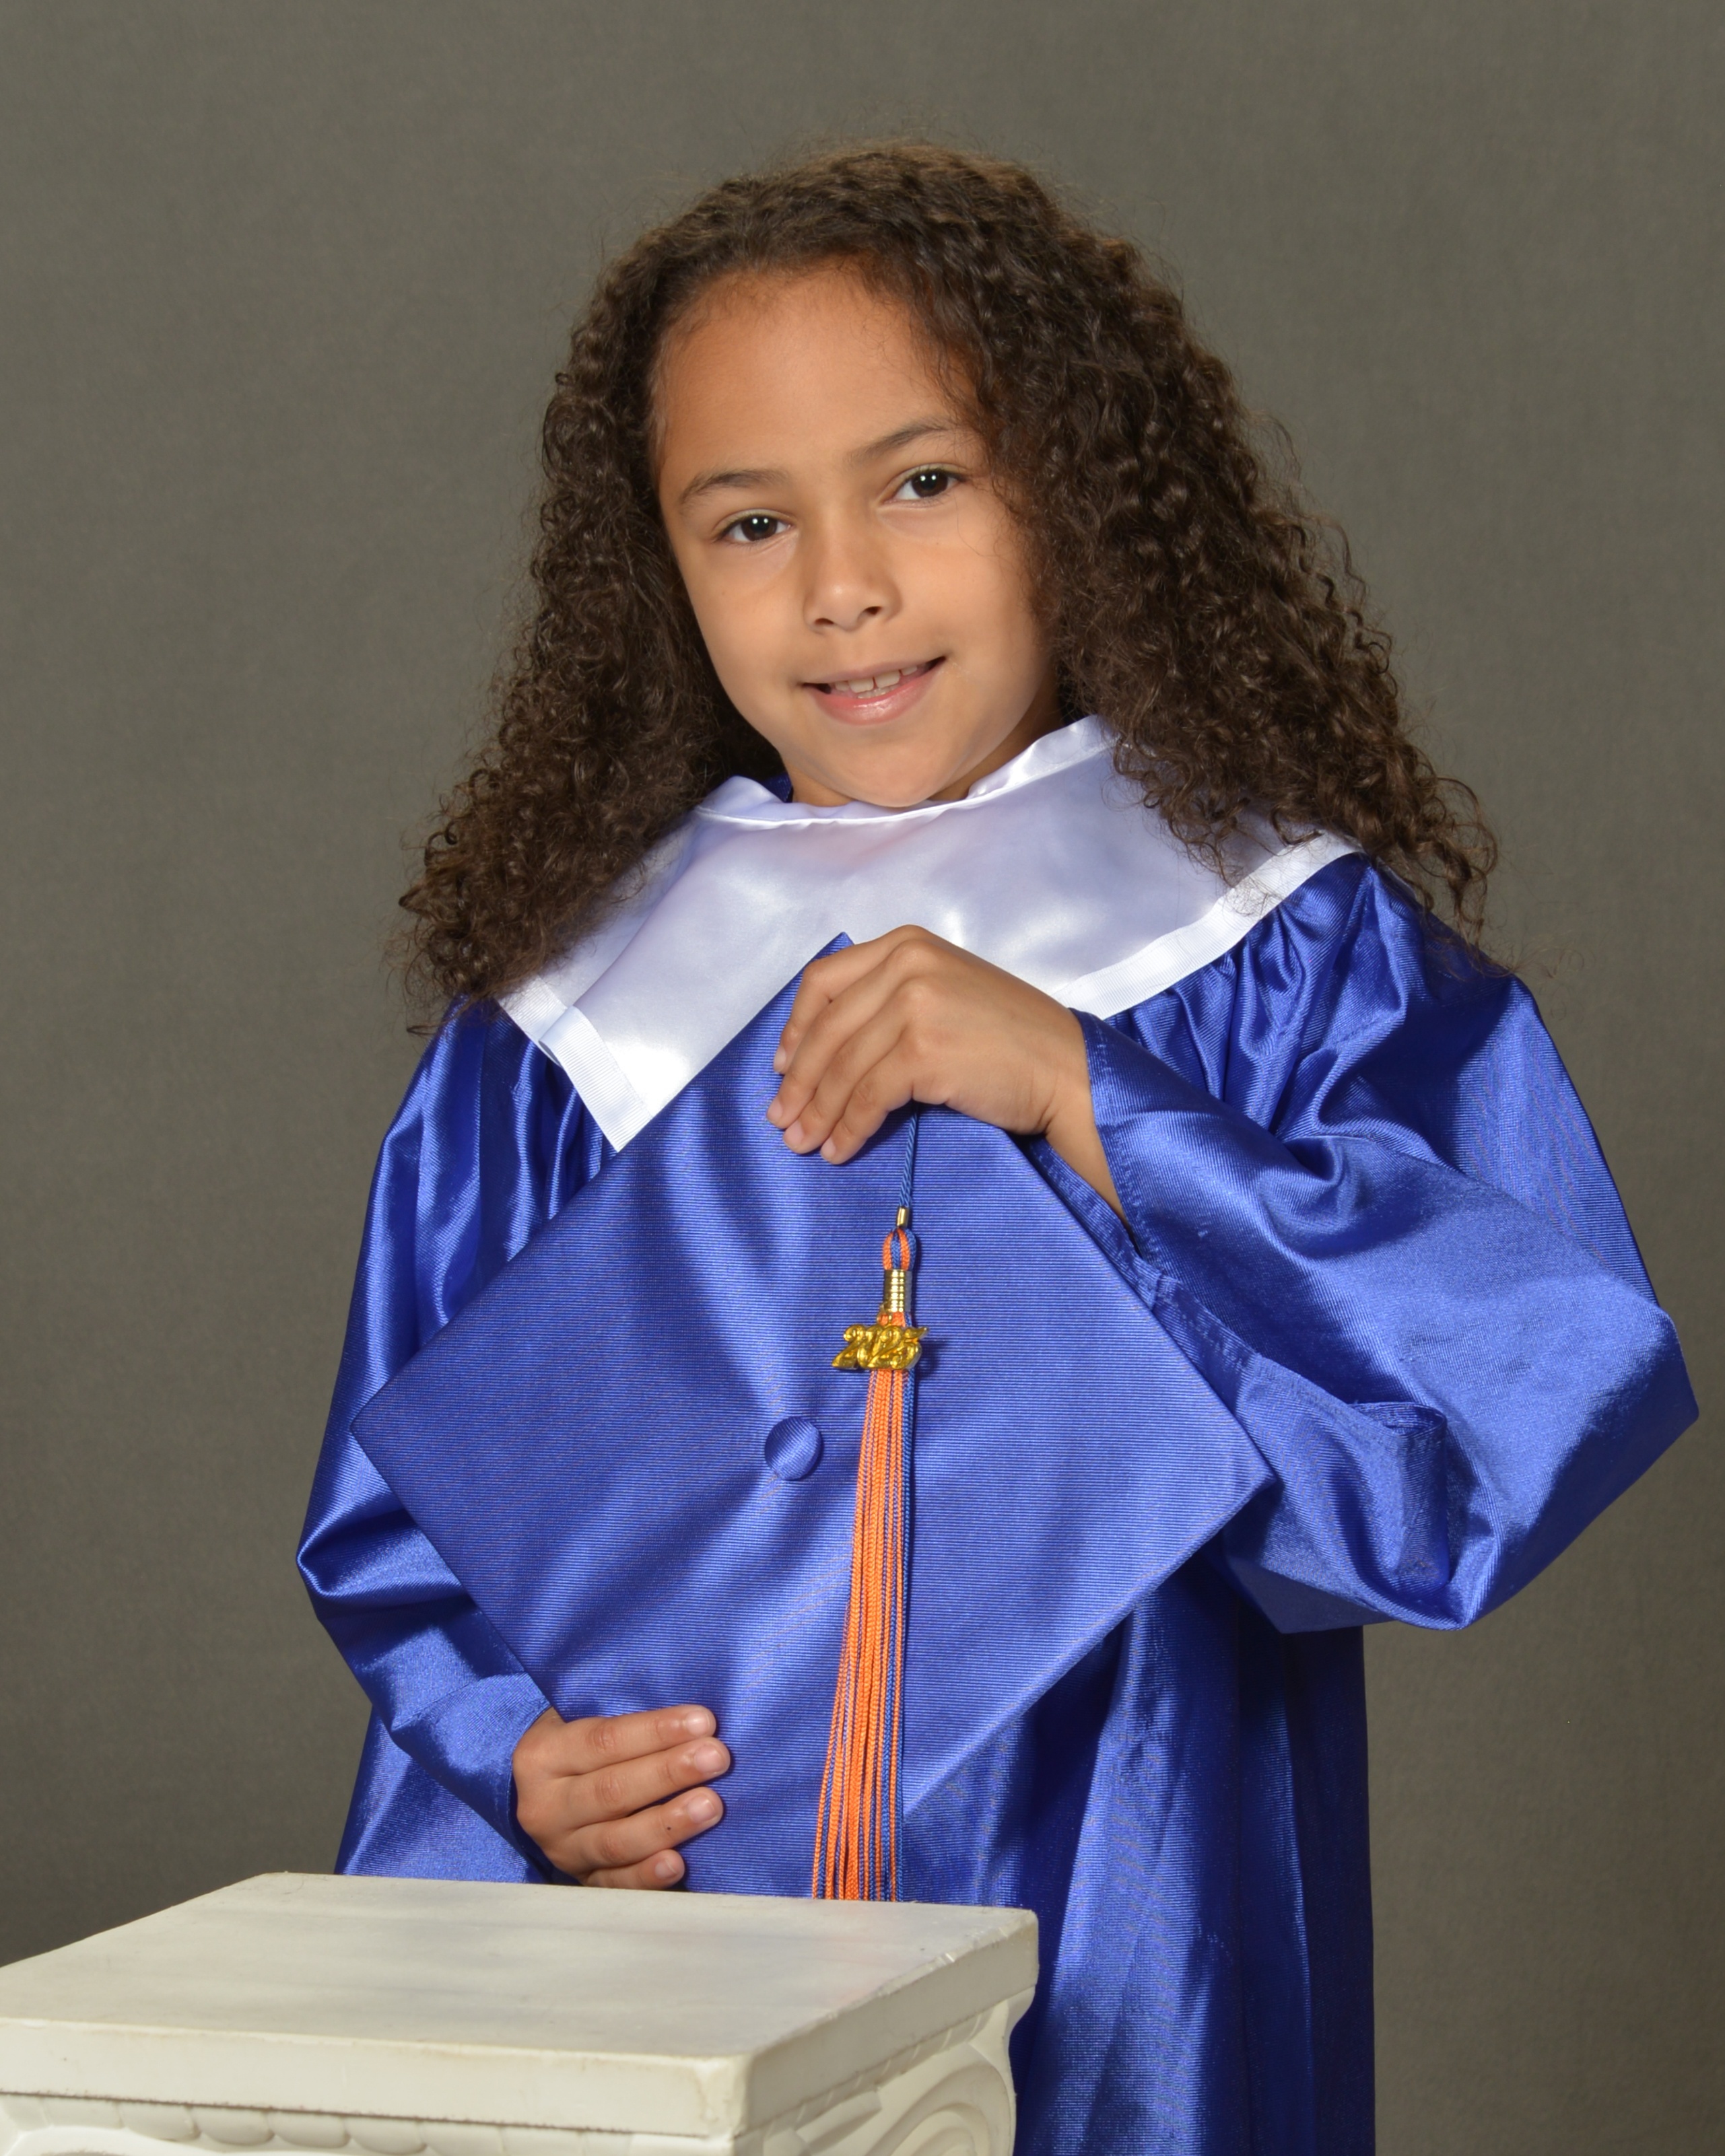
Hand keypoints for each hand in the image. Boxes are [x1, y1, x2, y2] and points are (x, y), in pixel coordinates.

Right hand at [512, 1704, 729, 1886]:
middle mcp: (545, 1807)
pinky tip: (678, 1865)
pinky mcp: (582, 1881)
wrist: (543, 1795)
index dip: (656, 1731)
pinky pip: (616, 1885)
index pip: (604, 1741)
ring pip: (616, 1840)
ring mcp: (562, 1850)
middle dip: (669, 1773)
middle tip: (716, 1758)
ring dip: (668, 1824)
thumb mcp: (584, 1719)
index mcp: (543, 1755)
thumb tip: (694, 1718)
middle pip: (612, 1791)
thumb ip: (626, 1717)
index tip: (704, 1722)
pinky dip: (647, 1876)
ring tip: (710, 1806)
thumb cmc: (583, 1745)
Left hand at [767, 926, 1120, 1212]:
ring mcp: (916, 1004)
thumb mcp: (947, 992)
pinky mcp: (924, 1050)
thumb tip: (825, 1051)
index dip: (795, 1028)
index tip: (782, 1066)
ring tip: (802, 1144)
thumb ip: (892, 1000)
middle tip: (782, 1120)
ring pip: (842, 1067)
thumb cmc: (1013, 1040)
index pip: (824, 980)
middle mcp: (908, 963)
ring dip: (816, 1113)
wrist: (1069, 1069)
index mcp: (908, 943)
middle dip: (797, 1082)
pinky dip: (847, 1128)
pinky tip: (839, 1150)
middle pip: (826, 1029)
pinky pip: (866, 1097)